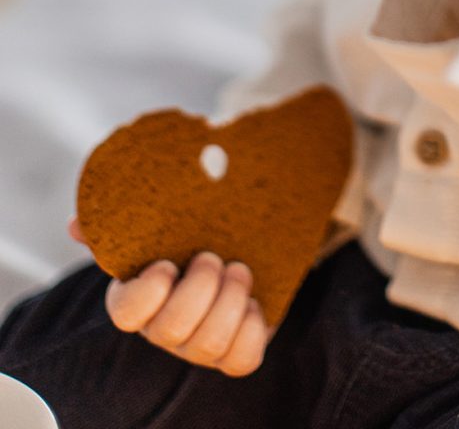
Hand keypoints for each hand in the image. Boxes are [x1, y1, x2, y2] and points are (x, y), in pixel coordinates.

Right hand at [68, 219, 270, 375]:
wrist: (237, 260)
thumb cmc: (189, 248)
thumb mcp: (158, 233)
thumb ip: (118, 230)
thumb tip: (76, 226)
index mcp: (137, 301)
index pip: (126, 314)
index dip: (149, 291)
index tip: (168, 263)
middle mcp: (163, 331)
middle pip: (171, 329)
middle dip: (200, 288)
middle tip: (213, 258)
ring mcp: (196, 349)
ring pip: (209, 344)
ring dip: (231, 301)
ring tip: (239, 271)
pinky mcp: (233, 356)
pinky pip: (242, 360)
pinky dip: (253, 328)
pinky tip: (255, 303)